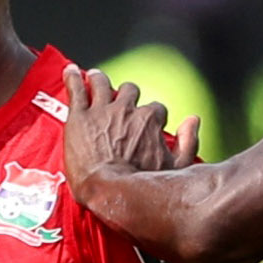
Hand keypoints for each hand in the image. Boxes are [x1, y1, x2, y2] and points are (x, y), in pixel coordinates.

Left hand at [62, 67, 199, 204]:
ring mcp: (102, 111)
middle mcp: (127, 110)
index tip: (143, 124)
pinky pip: (76, 88)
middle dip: (126, 95)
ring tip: (95, 78)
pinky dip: (72, 78)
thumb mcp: (176, 169)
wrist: (109, 190)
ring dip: (99, 79)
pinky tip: (69, 71)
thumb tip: (193, 121)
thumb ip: (189, 143)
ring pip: (102, 83)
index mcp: (150, 120)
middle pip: (129, 91)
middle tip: (119, 101)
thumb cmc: (141, 185)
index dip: (149, 117)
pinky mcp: (79, 116)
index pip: (155, 110)